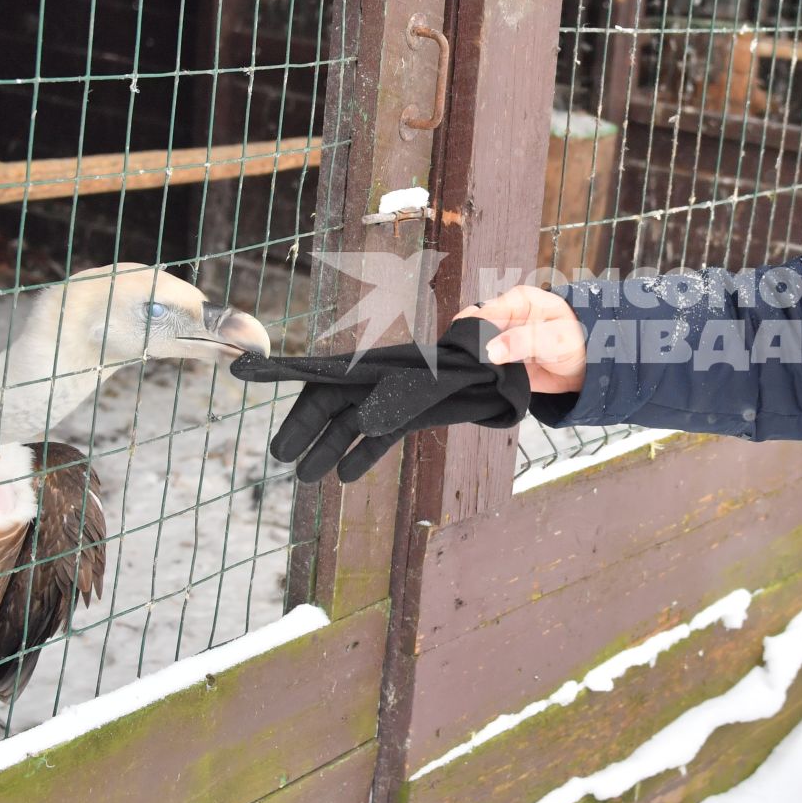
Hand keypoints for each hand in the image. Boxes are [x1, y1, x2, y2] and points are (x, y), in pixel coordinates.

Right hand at [229, 317, 530, 481]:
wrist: (549, 349)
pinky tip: (345, 476)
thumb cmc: (535, 330)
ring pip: (357, 419)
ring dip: (329, 445)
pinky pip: (388, 433)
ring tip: (306, 476)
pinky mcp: (427, 410)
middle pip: (340, 396)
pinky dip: (366, 453)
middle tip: (282, 455)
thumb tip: (483, 354)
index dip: (297, 372)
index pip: (345, 362)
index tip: (251, 374)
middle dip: (308, 423)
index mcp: (412, 346)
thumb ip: (502, 337)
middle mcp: (402, 368)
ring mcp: (410, 391)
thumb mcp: (523, 326)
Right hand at [454, 286, 586, 394]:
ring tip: (478, 372)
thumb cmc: (578, 342)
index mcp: (518, 301)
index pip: (486, 312)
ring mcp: (501, 339)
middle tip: (474, 363)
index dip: (476, 331)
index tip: (476, 350)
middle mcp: (506, 317)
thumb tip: (491, 350)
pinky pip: (482, 365)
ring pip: (474, 347)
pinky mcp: (500, 360)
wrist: (589, 368)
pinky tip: (481, 379)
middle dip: (470, 346)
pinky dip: (479, 372)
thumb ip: (523, 341)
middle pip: (474, 328)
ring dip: (473, 361)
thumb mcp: (555, 338)